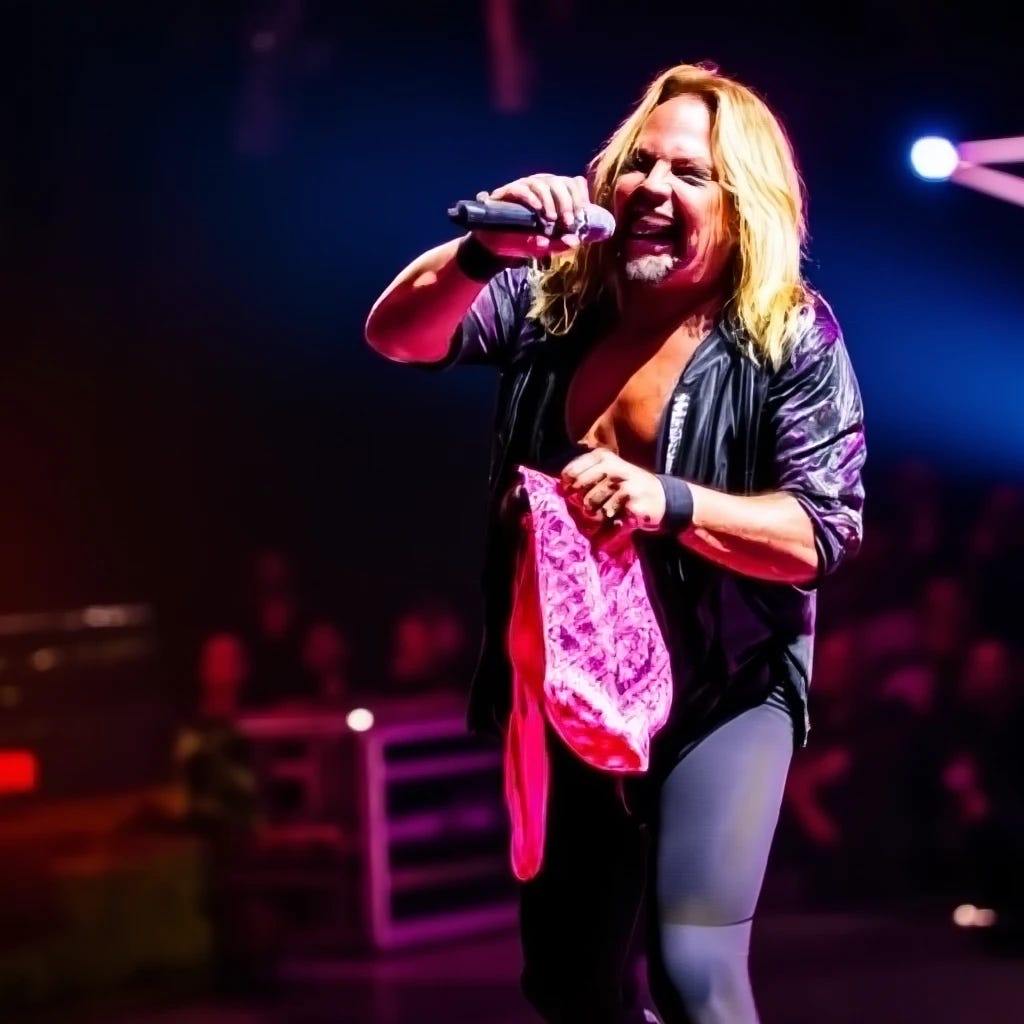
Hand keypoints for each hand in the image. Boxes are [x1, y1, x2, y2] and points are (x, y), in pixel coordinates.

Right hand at [473, 173, 591, 258]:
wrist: (495, 245)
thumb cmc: (522, 242)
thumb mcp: (544, 246)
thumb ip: (559, 244)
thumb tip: (574, 242)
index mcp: (555, 194)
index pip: (573, 183)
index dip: (580, 196)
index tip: (582, 214)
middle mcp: (541, 186)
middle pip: (560, 181)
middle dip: (567, 202)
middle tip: (568, 222)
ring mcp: (525, 186)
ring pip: (543, 182)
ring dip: (550, 200)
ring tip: (551, 219)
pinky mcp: (508, 191)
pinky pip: (521, 188)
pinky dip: (531, 197)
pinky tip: (536, 209)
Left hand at [559, 448, 666, 532]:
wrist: (664, 499)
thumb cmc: (629, 486)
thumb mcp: (609, 471)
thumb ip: (585, 474)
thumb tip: (561, 486)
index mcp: (603, 457)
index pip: (570, 473)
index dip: (568, 488)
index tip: (575, 495)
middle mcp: (613, 468)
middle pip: (578, 491)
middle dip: (583, 504)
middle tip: (597, 506)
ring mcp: (624, 486)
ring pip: (591, 508)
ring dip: (598, 516)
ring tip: (611, 513)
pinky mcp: (632, 505)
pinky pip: (609, 522)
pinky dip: (611, 529)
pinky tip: (621, 521)